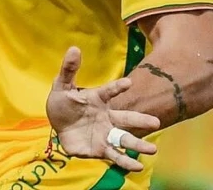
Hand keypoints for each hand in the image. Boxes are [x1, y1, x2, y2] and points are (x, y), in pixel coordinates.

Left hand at [47, 46, 159, 172]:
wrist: (58, 126)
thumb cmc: (64, 103)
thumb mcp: (62, 85)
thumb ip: (69, 69)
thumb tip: (74, 48)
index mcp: (98, 99)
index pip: (108, 91)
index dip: (117, 87)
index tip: (128, 82)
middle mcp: (107, 117)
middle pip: (126, 118)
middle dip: (140, 120)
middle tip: (156, 122)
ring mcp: (105, 133)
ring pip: (125, 139)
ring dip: (138, 144)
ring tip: (153, 150)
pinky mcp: (101, 149)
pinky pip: (115, 155)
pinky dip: (126, 162)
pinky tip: (138, 166)